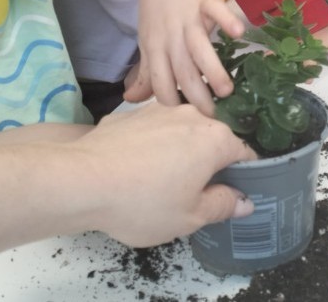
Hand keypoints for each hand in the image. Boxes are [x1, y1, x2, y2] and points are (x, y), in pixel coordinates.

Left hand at [74, 102, 256, 245]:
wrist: (83, 179)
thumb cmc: (144, 201)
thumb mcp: (190, 217)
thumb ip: (223, 205)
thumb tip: (244, 200)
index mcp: (216, 139)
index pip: (244, 153)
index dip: (243, 174)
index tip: (231, 192)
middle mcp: (193, 116)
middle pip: (212, 139)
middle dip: (209, 162)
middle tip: (193, 192)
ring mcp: (161, 110)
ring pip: (182, 132)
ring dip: (180, 151)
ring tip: (160, 179)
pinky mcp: (133, 113)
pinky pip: (153, 131)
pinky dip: (152, 146)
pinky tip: (134, 168)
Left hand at [124, 0, 244, 114]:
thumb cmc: (159, 10)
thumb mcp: (149, 41)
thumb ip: (146, 73)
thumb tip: (131, 100)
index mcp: (155, 48)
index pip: (160, 83)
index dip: (173, 104)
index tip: (189, 121)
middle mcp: (170, 36)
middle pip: (182, 71)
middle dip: (197, 96)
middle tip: (214, 117)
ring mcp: (188, 17)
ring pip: (199, 47)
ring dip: (212, 69)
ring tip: (227, 90)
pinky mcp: (205, 0)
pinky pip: (216, 11)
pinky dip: (226, 21)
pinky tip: (238, 34)